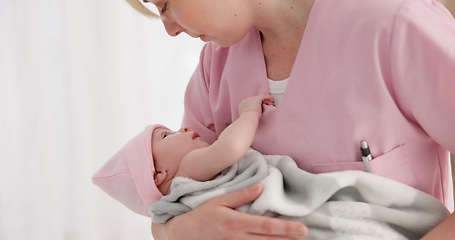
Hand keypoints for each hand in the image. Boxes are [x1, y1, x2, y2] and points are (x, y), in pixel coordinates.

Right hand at [151, 184, 306, 239]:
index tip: (302, 229)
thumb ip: (240, 195)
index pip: (265, 226)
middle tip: (306, 237)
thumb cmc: (200, 215)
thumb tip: (261, 187)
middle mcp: (236, 239)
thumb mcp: (218, 200)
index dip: (285, 229)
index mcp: (235, 222)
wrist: (180, 234)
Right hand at [238, 94, 274, 117]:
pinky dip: (268, 97)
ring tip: (271, 104)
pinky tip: (272, 100)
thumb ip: (253, 112)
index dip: (258, 104)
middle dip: (262, 102)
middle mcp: (246, 101)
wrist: (248, 119)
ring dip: (266, 100)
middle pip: (256, 100)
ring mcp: (250, 99)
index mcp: (242, 105)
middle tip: (268, 105)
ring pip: (260, 98)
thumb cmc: (249, 120)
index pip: (251, 103)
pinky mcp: (256, 98)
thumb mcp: (250, 116)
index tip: (263, 107)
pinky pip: (264, 96)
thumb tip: (258, 113)